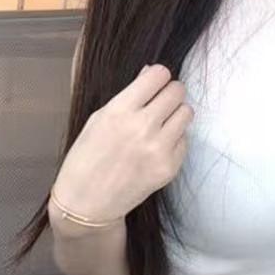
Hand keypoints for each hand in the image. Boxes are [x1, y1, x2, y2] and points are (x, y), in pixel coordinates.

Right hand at [51, 64, 193, 223]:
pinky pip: (185, 140)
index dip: (158, 76)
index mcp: (120, 110)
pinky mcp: (170, 167)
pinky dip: (175, 139)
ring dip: (176, 114)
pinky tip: (157, 147)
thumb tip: (151, 72)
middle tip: (160, 102)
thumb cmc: (88, 157)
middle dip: (169, 92)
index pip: (158, 75)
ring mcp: (159, 148)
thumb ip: (128, 95)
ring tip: (161, 124)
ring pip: (187, 112)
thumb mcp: (98, 118)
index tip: (154, 83)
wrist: (88, 202)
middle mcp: (142, 127)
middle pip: (177, 91)